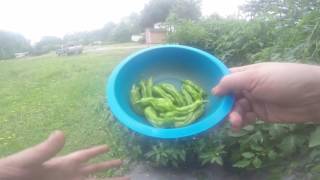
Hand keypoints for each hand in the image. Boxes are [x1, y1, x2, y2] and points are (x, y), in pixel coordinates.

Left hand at [0, 131, 128, 179]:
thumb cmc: (9, 172)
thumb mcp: (27, 160)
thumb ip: (44, 150)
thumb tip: (61, 133)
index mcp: (61, 165)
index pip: (83, 156)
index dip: (95, 151)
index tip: (109, 146)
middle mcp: (66, 176)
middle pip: (92, 171)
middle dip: (107, 167)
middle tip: (123, 163)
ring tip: (123, 179)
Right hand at [213, 62, 319, 129]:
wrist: (312, 96)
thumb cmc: (283, 80)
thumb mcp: (255, 77)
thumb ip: (232, 82)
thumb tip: (214, 90)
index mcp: (247, 74)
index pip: (227, 78)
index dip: (218, 86)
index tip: (209, 97)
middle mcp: (249, 86)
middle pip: (229, 96)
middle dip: (225, 105)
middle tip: (222, 114)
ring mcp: (255, 100)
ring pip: (236, 108)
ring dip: (233, 115)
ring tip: (236, 122)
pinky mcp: (261, 114)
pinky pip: (246, 118)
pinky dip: (242, 121)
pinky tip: (241, 124)